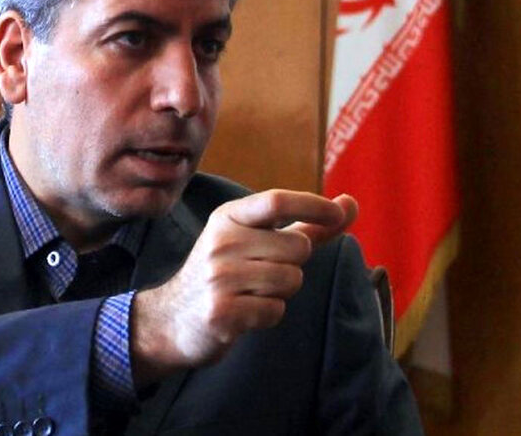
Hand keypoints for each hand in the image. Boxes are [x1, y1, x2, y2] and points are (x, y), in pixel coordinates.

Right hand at [131, 189, 357, 386]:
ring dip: (281, 293)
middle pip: (296, 248)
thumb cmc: (224, 274)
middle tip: (265, 274)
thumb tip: (350, 204)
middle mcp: (221, 242)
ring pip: (290, 280)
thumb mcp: (256, 241)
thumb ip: (306, 225)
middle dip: (294, 265)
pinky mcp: (221, 311)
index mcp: (229, 217)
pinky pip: (275, 311)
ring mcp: (218, 277)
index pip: (276, 200)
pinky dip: (268, 315)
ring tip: (251, 293)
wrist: (170, 319)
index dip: (313, 205)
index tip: (338, 214)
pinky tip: (244, 313)